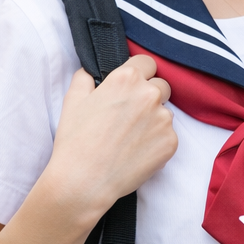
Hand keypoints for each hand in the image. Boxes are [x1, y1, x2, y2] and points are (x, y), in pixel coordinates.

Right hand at [40, 55, 176, 224]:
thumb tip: (91, 71)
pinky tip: (136, 153)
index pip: (147, 62)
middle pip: (161, 86)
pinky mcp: (171, 143)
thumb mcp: (73, 100)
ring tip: (129, 138)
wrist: (84, 181)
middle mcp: (150, 94)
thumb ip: (85, 77)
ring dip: (153, 120)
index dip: (139, 73)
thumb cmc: (75, 140)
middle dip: (149, 96)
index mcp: (127, 78)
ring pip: (165, 112)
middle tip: (130, 116)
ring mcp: (164, 119)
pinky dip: (156, 143)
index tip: (131, 87)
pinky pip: (168, 136)